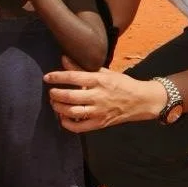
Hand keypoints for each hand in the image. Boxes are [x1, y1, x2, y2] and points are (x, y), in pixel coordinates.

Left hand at [43, 61, 166, 131]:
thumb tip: (63, 59)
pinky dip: (67, 124)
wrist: (141, 100)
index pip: (73, 77)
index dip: (57, 77)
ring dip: (59, 108)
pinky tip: (63, 118)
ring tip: (54, 104)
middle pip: (70, 96)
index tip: (47, 78)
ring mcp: (99, 111)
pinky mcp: (100, 123)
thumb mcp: (104, 72)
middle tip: (51, 92)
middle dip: (56, 94)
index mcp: (99, 80)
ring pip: (72, 112)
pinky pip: (79, 127)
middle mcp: (98, 96)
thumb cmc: (122, 84)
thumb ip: (82, 67)